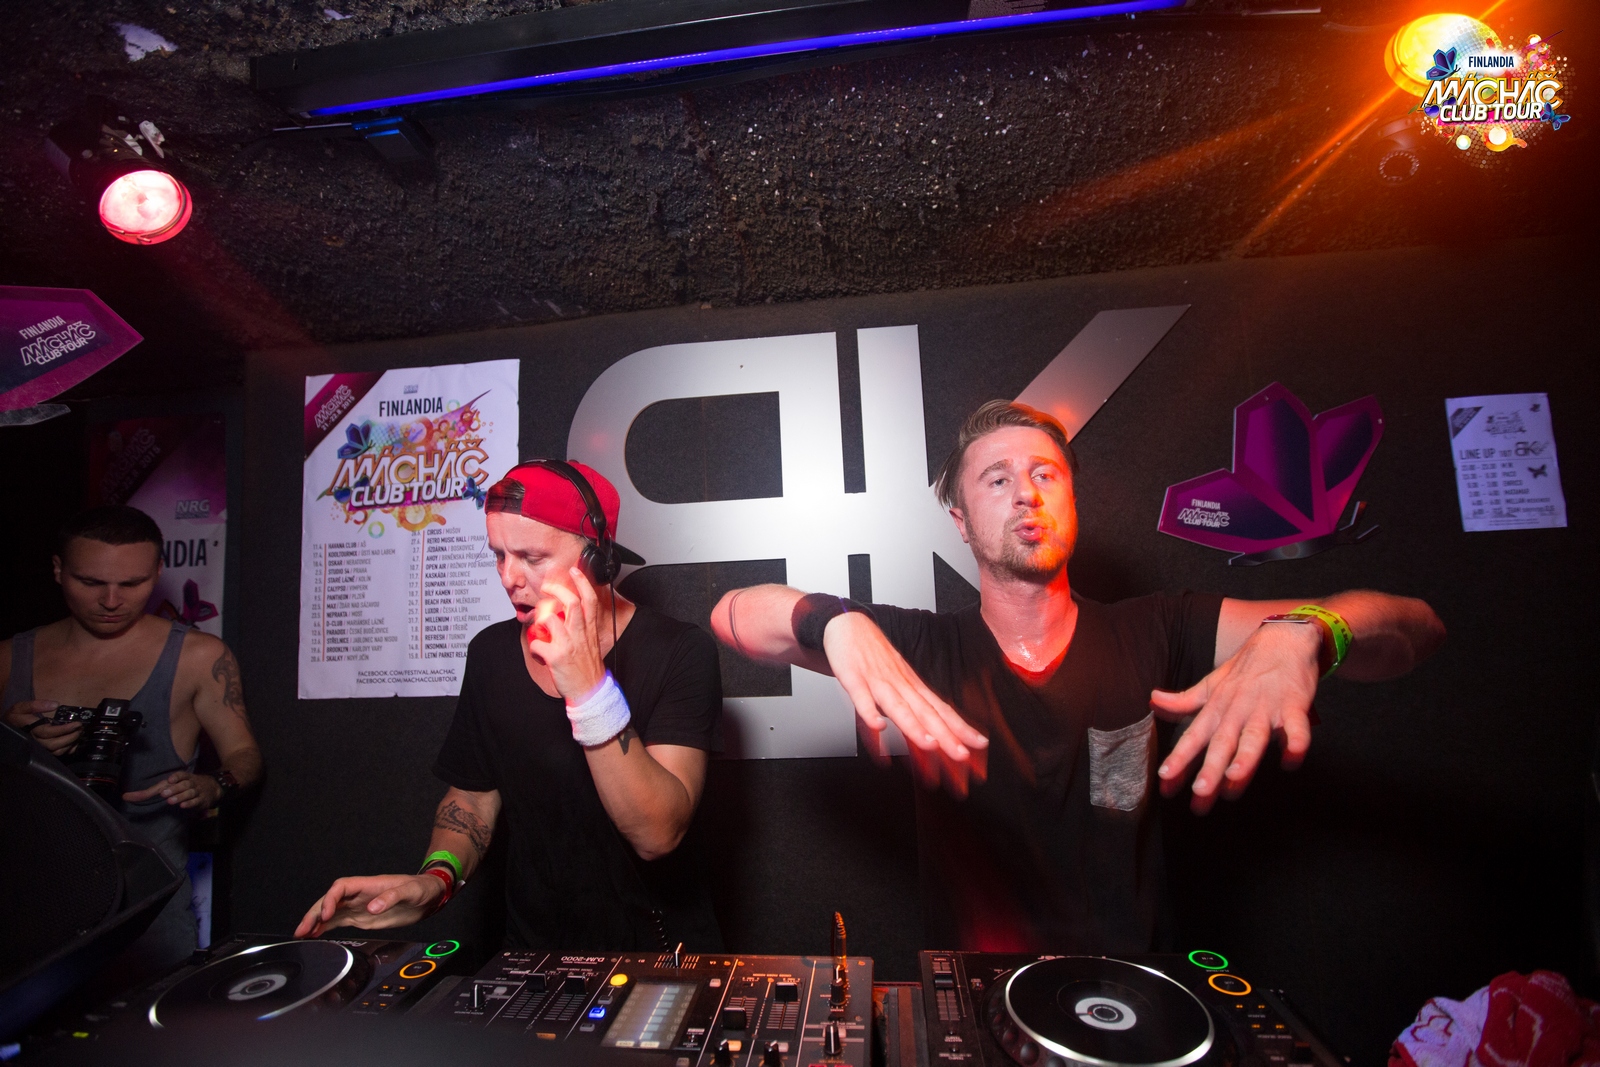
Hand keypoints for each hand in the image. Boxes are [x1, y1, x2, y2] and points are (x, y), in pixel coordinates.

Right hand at [5, 700, 81, 756]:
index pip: (48, 732)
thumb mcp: (20, 707)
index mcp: (30, 730)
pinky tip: (74, 743)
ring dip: (70, 744)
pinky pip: (56, 755)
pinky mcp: (42, 751)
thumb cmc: (14, 718)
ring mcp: (39, 748)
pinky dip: (67, 750)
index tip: (77, 724)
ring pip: (56, 752)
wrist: (6, 731)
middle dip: (70, 737)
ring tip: (79, 734)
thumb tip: (55, 704)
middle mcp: (35, 742)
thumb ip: (36, 705)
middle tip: (80, 729)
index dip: (64, 729)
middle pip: (54, 745)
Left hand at [123, 771, 221, 809]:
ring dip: (180, 797)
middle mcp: (190, 783)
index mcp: (183, 777)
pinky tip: (183, 806)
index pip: (180, 775)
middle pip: (184, 785)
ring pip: (189, 793)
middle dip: (174, 789)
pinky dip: (190, 803)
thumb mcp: (170, 785)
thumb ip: (150, 791)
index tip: (169, 780)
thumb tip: (125, 796)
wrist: (211, 787)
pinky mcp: (201, 800)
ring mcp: (196, 792)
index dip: (176, 777)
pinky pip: (196, 801)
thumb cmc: (184, 786)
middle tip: (164, 794)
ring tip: (171, 801)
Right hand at [294, 874, 447, 937]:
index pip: (341, 888)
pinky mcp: (360, 917)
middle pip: (330, 900)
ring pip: (330, 912)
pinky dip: (324, 928)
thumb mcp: (411, 891)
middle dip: (314, 913)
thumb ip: (392, 897)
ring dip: (315, 922)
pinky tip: (314, 935)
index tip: (325, 915)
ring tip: (301, 934)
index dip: (330, 899)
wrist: (428, 897)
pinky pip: (338, 921)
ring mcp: (358, 906)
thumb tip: (372, 908)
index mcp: (368, 885)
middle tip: (302, 929)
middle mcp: (359, 894)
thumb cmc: (421, 888)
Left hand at [526, 568, 607, 703]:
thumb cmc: (588, 668)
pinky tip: (538, 651)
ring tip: (539, 622)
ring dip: (540, 618)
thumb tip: (564, 614)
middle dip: (556, 590)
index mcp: (589, 629)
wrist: (591, 690)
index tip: (574, 571)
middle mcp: (580, 634)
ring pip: (551, 619)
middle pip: (570, 602)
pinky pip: (538, 645)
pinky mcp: (557, 657)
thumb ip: (580, 626)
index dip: (582, 582)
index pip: (589, 599)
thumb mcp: (589, 642)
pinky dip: (534, 646)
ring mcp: (568, 644)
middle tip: (546, 587)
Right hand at [824, 612, 988, 796]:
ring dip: (915, 726)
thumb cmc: (876, 656)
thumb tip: (929, 735)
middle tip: (962, 754)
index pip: (942, 710)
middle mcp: (900, 685)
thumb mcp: (900, 681)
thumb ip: (912, 709)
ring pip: (898, 707)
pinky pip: (861, 697)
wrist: (850, 625)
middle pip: (926, 713)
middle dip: (945, 736)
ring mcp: (877, 682)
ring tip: (930, 744)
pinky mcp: (853, 678)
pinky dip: (870, 712)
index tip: (980, 743)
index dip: (961, 728)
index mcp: (912, 687)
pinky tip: (878, 726)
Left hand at [1150, 622, 1319, 813]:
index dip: (1178, 759)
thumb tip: (1153, 701)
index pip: (1193, 738)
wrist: (1284, 639)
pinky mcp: (1294, 705)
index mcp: (1216, 709)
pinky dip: (1296, 743)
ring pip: (1253, 737)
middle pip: (1221, 743)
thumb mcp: (1211, 684)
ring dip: (1245, 759)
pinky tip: (1290, 761)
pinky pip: (1296, 727)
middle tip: (1199, 795)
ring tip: (1233, 781)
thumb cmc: (1246, 669)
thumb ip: (1184, 701)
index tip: (1164, 782)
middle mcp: (1237, 710)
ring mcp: (1266, 707)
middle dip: (1210, 770)